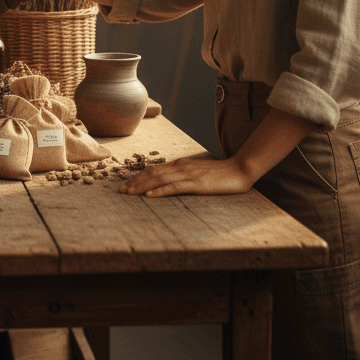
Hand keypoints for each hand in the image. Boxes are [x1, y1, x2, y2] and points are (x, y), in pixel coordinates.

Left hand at [118, 155, 252, 197]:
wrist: (238, 170)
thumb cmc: (219, 174)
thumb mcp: (197, 173)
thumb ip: (184, 175)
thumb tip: (169, 182)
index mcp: (180, 164)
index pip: (154, 169)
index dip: (138, 177)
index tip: (126, 185)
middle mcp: (180, 167)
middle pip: (152, 173)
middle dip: (135, 182)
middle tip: (121, 191)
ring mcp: (188, 174)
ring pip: (159, 179)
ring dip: (142, 186)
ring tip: (129, 193)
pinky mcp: (196, 184)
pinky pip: (174, 187)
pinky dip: (160, 191)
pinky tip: (150, 195)